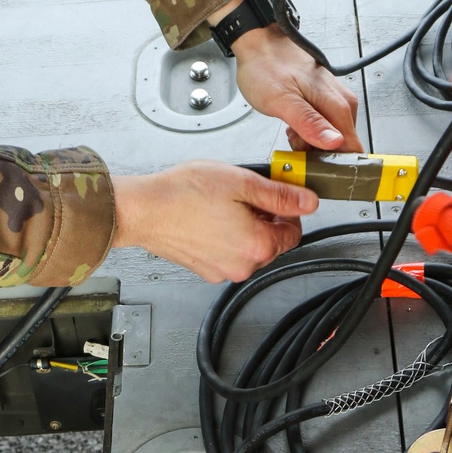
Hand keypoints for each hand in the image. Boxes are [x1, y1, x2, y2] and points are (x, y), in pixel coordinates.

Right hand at [110, 161, 318, 283]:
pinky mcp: (204, 269)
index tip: (276, 196)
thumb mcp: (241, 182)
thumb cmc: (182, 194)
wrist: (143, 210)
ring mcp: (222, 270)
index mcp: (257, 245)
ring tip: (222, 205)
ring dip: (245, 228)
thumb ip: (280, 195)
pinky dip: (224, 238)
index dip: (288, 211)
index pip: (294, 233)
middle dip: (265, 219)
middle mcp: (242, 265)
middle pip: (272, 243)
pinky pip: (227, 254)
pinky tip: (209, 218)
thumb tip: (308, 202)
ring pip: (249, 249)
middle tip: (244, 195)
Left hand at [230, 23, 361, 152]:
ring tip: (292, 129)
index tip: (313, 164)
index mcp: (338, 105)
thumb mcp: (281, 101)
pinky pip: (324, 128)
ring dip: (311, 143)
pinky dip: (308, 133)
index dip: (334, 164)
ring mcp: (334, 101)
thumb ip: (308, 123)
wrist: (259, 44)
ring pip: (332, 139)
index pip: (353, 149)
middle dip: (318, 153)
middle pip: (342, 147)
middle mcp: (342, 103)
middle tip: (295, 141)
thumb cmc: (266, 67)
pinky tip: (294, 125)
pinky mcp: (325, 101)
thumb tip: (334, 142)